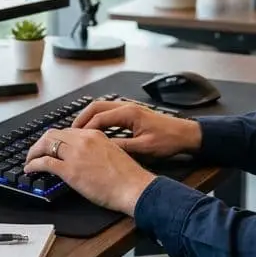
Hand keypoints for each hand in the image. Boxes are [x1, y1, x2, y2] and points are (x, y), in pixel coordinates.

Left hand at [23, 128, 155, 213]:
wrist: (134, 187)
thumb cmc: (128, 176)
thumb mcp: (112, 153)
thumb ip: (96, 150)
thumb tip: (84, 158)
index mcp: (95, 134)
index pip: (67, 131)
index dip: (55, 139)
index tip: (50, 147)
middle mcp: (83, 140)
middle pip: (52, 134)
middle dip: (40, 143)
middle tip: (35, 153)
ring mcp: (75, 154)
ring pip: (45, 144)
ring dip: (33, 152)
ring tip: (30, 161)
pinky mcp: (70, 170)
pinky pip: (44, 162)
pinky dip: (33, 164)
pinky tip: (30, 169)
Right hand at [71, 100, 201, 158]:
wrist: (185, 135)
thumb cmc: (168, 140)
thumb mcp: (144, 148)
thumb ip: (122, 147)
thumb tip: (102, 149)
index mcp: (129, 113)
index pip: (98, 117)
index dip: (84, 129)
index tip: (74, 139)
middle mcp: (127, 107)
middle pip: (96, 107)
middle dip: (81, 119)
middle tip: (70, 132)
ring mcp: (129, 109)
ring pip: (102, 108)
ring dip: (89, 118)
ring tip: (78, 132)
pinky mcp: (132, 114)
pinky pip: (109, 113)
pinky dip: (98, 120)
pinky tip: (95, 132)